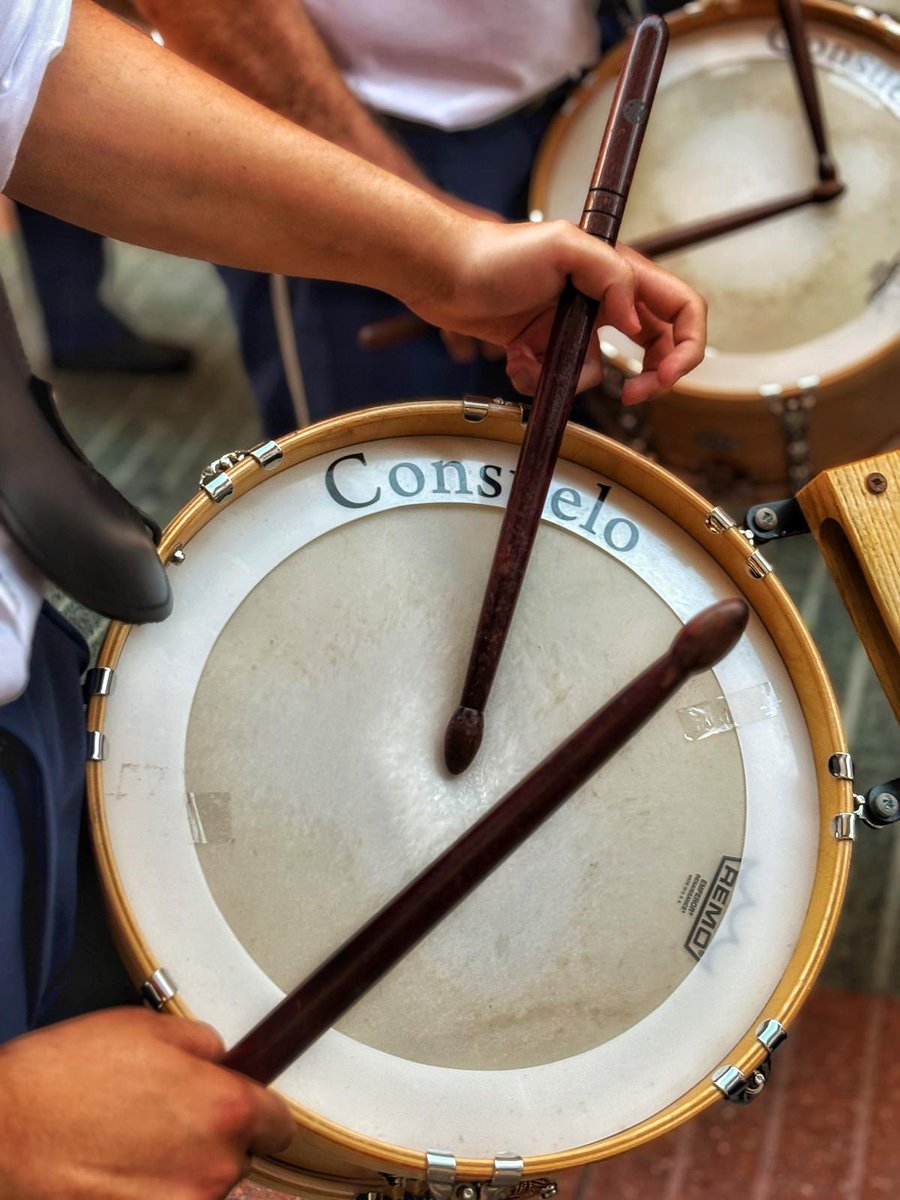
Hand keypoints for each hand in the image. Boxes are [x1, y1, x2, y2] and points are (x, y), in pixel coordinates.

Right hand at [0, 1008, 293, 1199]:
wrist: (0, 1136)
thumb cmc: (61, 1080)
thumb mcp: (146, 1028)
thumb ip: (202, 1044)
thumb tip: (220, 1058)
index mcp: (225, 1110)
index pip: (280, 1122)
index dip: (259, 1109)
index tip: (245, 1106)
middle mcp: (213, 1169)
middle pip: (237, 1156)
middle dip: (210, 1136)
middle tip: (163, 1115)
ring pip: (200, 1185)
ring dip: (179, 1168)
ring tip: (128, 1141)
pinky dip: (149, 1191)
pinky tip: (114, 1169)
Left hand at [409, 217, 706, 401]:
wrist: (444, 275)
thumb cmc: (496, 253)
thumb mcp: (562, 247)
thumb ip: (611, 275)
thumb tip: (632, 320)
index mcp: (620, 273)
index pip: (681, 309)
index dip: (686, 346)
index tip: (663, 375)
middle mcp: (604, 302)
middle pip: (654, 348)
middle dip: (649, 378)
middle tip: (631, 395)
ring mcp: (574, 328)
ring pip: (597, 372)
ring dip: (570, 377)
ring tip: (531, 356)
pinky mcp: (545, 348)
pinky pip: (559, 380)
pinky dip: (538, 379)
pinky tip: (515, 358)